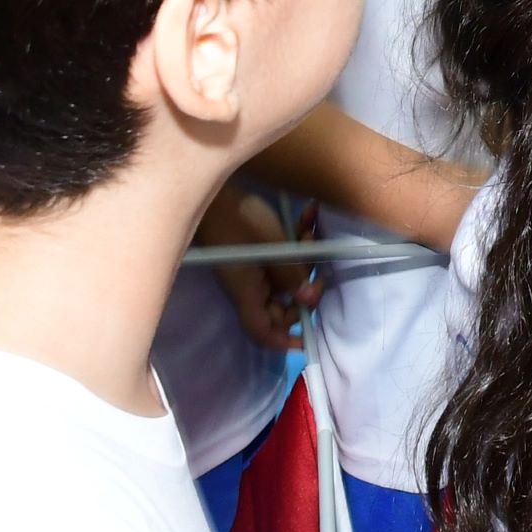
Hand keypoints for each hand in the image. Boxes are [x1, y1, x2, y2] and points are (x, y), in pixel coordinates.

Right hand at [200, 191, 315, 353]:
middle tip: (318, 266)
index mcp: (248, 294)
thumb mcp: (271, 245)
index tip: (310, 334)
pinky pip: (281, 256)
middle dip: (305, 288)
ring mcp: (253, 269)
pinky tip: (307, 215)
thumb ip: (291, 273)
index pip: (264, 333)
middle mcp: (250, 287)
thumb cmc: (237, 219)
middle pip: (282, 306)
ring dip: (304, 256)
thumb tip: (309, 300)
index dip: (285, 340)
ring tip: (310, 230)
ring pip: (286, 277)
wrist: (212, 192)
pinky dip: (296, 240)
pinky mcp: (256, 251)